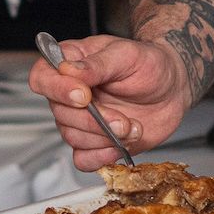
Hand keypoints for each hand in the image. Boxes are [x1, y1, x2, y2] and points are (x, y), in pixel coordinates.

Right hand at [28, 35, 195, 170]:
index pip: (42, 77)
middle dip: (95, 121)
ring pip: (72, 138)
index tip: (83, 95)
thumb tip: (68, 71)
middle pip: (60, 114)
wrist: (171, 88)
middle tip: (123, 119)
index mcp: (71, 64)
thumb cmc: (149, 64)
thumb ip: (97, 64)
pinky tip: (119, 146)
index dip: (57, 90)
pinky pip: (82, 159)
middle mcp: (70, 93)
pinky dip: (101, 157)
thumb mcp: (127, 54)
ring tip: (131, 127)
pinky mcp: (95, 142)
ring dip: (105, 138)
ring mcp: (81, 119)